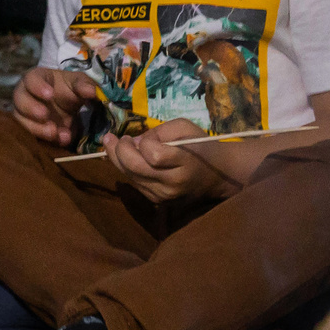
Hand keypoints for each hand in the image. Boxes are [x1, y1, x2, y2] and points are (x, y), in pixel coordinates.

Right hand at [12, 65, 100, 146]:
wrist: (68, 107)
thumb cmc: (69, 88)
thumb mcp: (78, 83)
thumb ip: (84, 85)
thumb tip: (93, 92)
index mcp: (35, 79)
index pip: (30, 79)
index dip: (37, 87)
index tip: (50, 94)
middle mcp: (25, 97)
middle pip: (20, 101)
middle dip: (31, 109)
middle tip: (45, 115)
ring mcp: (25, 116)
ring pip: (22, 122)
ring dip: (37, 128)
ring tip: (54, 133)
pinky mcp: (30, 131)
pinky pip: (31, 137)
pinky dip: (45, 140)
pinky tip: (60, 140)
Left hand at [103, 119, 229, 203]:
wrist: (217, 176)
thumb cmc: (201, 146)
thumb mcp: (184, 128)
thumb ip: (158, 132)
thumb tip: (133, 142)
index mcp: (185, 163)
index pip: (153, 155)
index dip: (144, 142)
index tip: (143, 136)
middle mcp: (172, 183)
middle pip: (134, 168)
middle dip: (118, 150)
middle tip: (112, 138)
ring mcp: (164, 196)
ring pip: (130, 176)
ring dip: (118, 160)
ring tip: (115, 145)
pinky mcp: (158, 201)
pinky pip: (135, 183)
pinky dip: (128, 170)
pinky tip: (127, 159)